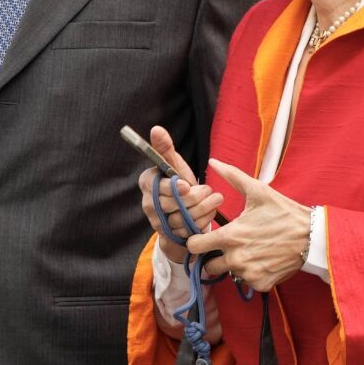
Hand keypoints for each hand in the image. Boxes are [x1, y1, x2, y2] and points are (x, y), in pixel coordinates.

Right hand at [133, 127, 221, 263]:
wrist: (184, 210)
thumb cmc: (178, 182)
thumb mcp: (173, 164)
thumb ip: (165, 147)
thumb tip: (156, 128)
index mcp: (147, 183)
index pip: (156, 188)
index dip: (172, 188)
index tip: (187, 185)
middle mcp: (148, 205)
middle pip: (169, 204)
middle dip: (193, 198)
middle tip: (209, 190)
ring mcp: (158, 223)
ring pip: (180, 218)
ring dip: (201, 208)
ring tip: (216, 199)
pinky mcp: (171, 236)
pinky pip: (187, 231)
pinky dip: (202, 221)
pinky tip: (212, 212)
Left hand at [185, 161, 312, 291]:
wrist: (311, 236)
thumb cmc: (283, 212)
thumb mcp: (258, 191)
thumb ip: (232, 176)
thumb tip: (213, 162)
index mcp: (230, 236)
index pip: (194, 246)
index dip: (198, 241)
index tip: (206, 238)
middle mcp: (236, 258)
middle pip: (209, 266)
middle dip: (215, 257)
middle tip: (231, 245)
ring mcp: (249, 273)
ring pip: (230, 273)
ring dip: (236, 265)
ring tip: (251, 250)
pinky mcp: (261, 284)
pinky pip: (248, 282)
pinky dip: (253, 274)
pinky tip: (263, 260)